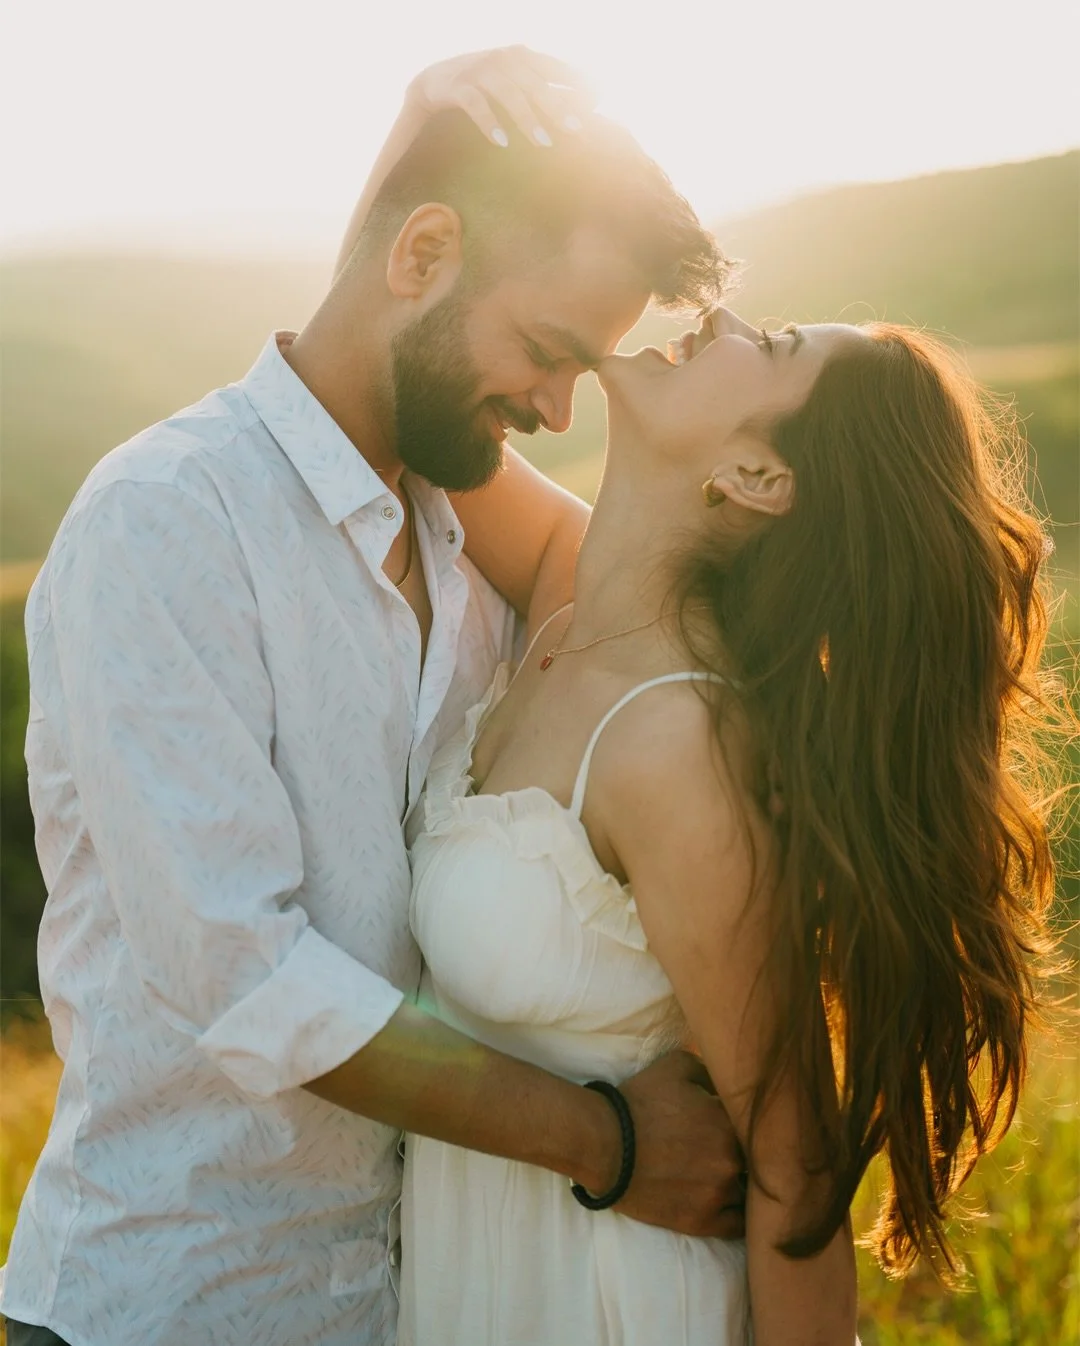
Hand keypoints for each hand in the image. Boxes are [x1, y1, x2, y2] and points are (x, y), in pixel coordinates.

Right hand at [404, 46, 595, 148]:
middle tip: (577, 131)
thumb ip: (543, 87)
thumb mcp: (514, 80)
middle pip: (536, 85)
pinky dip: (490, 123)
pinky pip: (477, 105)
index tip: (599, 103)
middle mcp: (504, 59)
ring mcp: (480, 70)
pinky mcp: (458, 86)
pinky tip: (502, 142)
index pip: (556, 69)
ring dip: (528, 120)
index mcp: (523, 56)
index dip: (577, 85)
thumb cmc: (483, 85)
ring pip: (509, 95)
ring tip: (544, 143)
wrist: (434, 81)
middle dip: (558, 108)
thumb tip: (585, 107)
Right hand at [615, 1050, 746, 1237]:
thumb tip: (728, 1085)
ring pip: (750, 1194)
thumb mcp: (677, 1065)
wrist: (604, 1144)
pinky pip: (738, 1226)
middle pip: (758, 1162)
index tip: (740, 1125)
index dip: (750, 1126)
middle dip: (750, 1155)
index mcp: (729, 1122)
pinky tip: (734, 1204)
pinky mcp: (702, 1222)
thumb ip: (713, 1071)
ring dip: (745, 1185)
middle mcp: (731, 1160)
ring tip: (733, 1177)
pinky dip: (739, 1216)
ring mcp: (717, 1194)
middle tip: (738, 1151)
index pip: (758, 1127)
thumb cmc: (639, 1102)